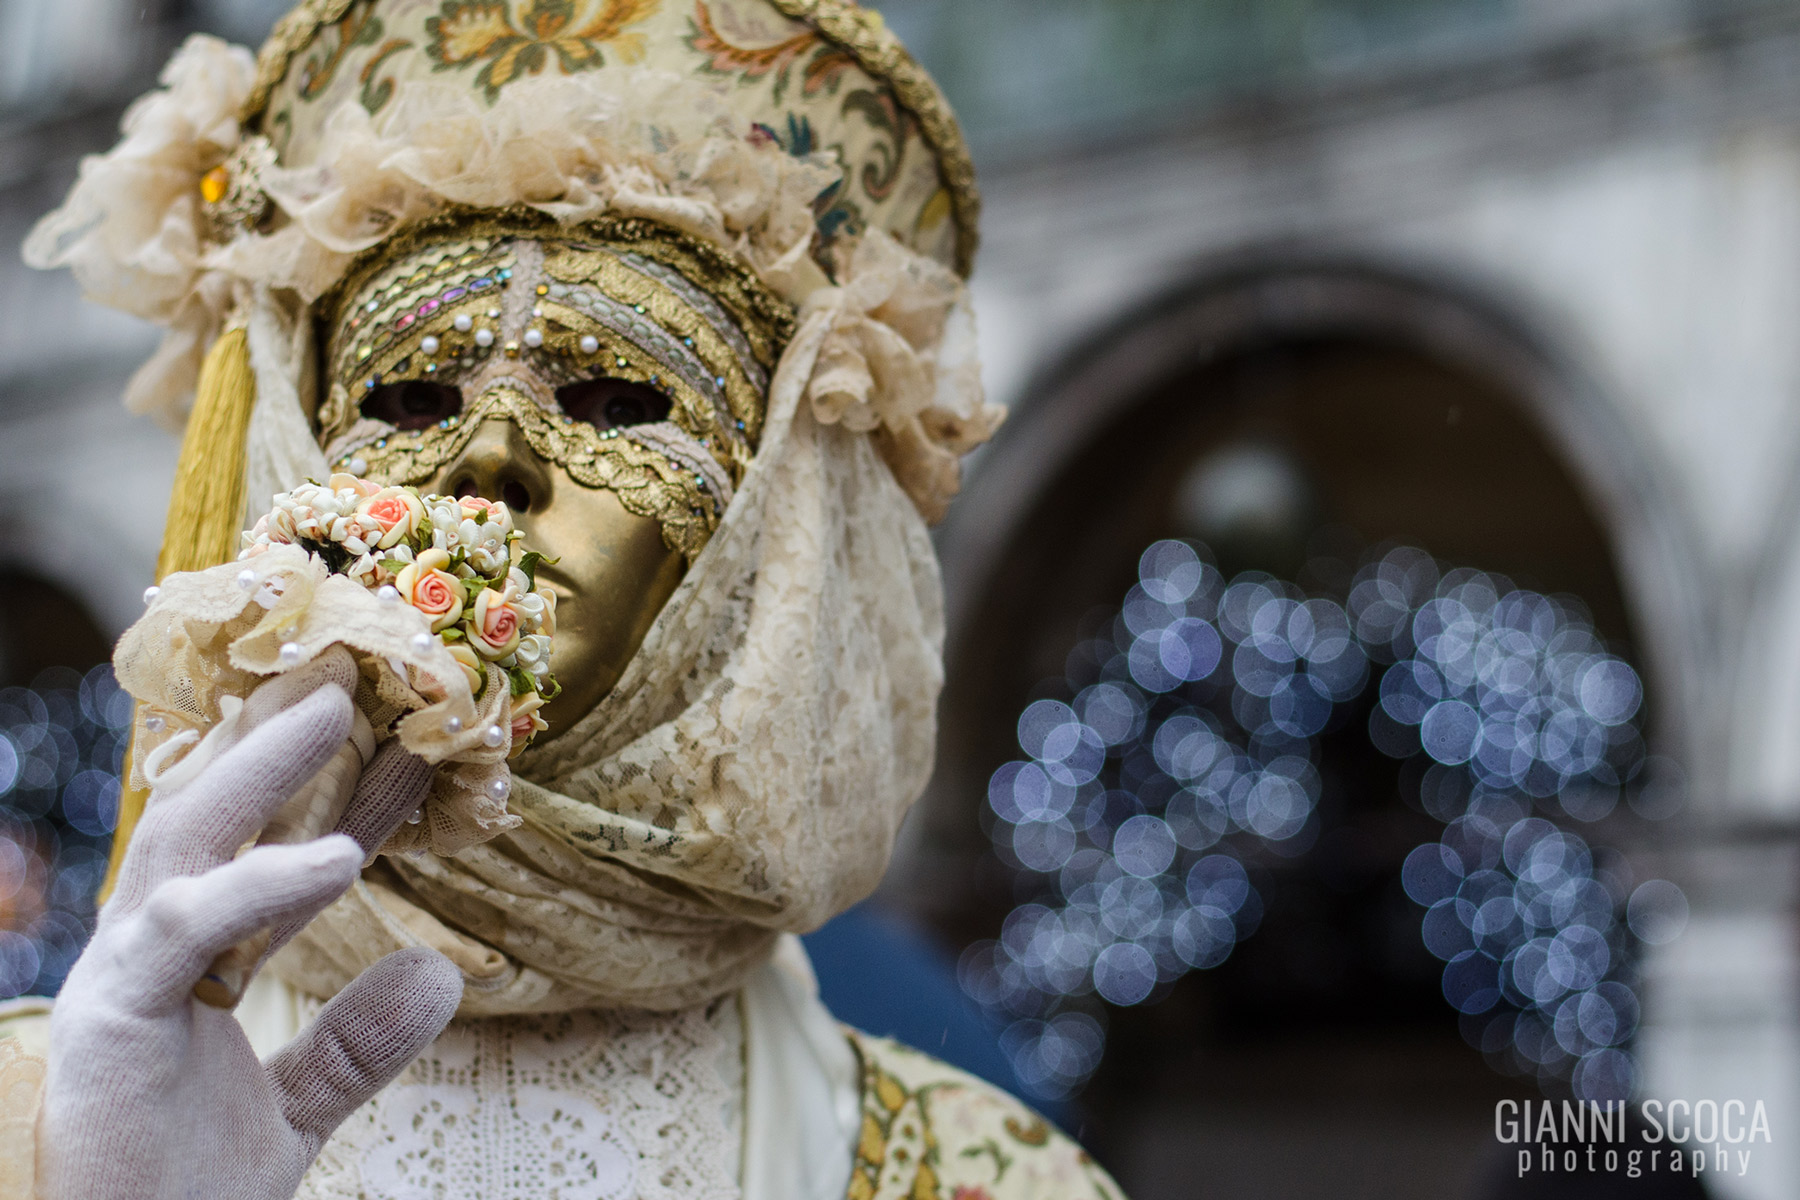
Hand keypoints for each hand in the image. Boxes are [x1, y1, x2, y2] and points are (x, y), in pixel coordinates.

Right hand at [38, 653, 460, 1199]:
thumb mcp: (300, 1107)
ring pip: (184, 837)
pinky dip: (259, 883)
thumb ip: (359, 1042)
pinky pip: (184, 927)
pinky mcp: (109, 1017)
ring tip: (337, 712)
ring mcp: (121, 979)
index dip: (341, 802)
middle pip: (211, 817)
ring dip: (260, 768)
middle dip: (275, 744)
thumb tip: (443, 974)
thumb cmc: (187, 1197)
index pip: (272, 858)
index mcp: (188, 968)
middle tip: (352, 678)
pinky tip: (340, 857)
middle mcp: (148, 956)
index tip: (416, 754)